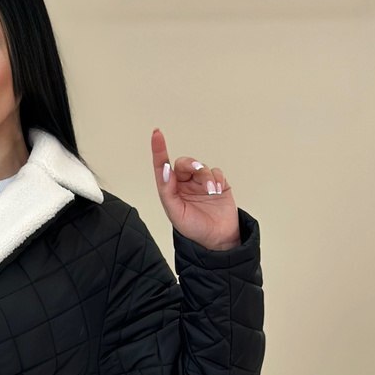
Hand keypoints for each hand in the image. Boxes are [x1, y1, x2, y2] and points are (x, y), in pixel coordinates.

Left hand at [150, 129, 240, 250]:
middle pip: (185, 163)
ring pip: (202, 167)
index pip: (162, 167)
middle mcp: (185, 184)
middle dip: (191, 164)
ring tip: (210, 191)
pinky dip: (217, 178)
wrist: (218, 239)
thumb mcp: (175, 213)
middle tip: (196, 170)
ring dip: (206, 176)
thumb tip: (165, 170)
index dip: (159, 150)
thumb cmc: (193, 229)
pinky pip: (216, 171)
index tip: (157, 134)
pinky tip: (217, 189)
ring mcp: (201, 183)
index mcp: (171, 191)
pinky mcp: (217, 183)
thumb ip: (167, 191)